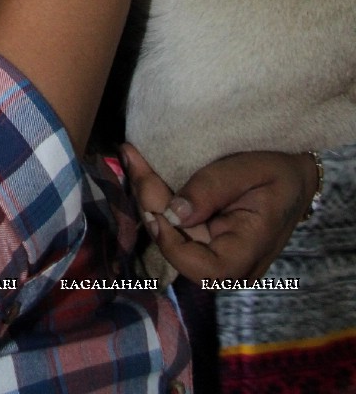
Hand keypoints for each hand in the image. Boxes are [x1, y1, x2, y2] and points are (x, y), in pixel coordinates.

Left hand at [121, 143, 318, 283]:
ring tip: (133, 158)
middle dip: (151, 205)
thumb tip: (174, 214)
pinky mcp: (207, 239)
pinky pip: (178, 226)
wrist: (295, 176)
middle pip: (179, 248)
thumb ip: (212, 189)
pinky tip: (144, 169)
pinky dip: (160, 198)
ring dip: (150, 198)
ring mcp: (217, 253)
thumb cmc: (277, 171)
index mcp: (248, 253)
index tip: (152, 208)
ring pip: (173, 235)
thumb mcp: (249, 170)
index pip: (203, 270)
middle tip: (132, 159)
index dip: (172, 245)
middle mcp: (231, 263)